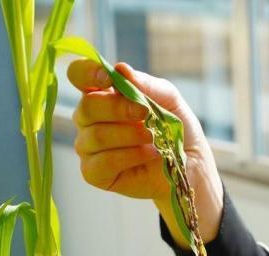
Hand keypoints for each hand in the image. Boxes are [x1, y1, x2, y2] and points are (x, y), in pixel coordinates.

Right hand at [67, 60, 223, 248]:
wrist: (190, 165)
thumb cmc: (175, 128)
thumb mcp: (168, 98)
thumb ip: (145, 84)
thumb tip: (121, 69)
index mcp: (102, 93)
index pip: (78, 75)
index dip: (88, 73)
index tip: (110, 79)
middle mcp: (89, 119)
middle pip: (86, 107)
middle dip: (119, 109)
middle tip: (146, 114)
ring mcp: (89, 147)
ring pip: (96, 136)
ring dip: (130, 135)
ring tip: (153, 138)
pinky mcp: (94, 173)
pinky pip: (102, 162)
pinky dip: (130, 156)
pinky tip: (147, 154)